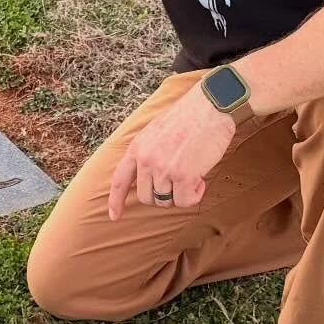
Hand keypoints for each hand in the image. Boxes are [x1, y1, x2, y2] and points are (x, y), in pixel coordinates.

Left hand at [107, 83, 236, 219]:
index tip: (115, 216)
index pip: (120, 180)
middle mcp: (146, 160)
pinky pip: (185, 201)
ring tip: (193, 174)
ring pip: (167, 201)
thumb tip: (148, 177)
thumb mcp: (155, 131)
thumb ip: (147, 152)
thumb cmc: (188, 117)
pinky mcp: (184, 176)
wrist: (209, 106)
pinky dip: (195, 196)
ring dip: (181, 194)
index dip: (116, 201)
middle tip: (179, 181)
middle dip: (163, 196)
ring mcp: (164, 169)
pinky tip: (201, 179)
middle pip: (147, 198)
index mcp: (137, 148)